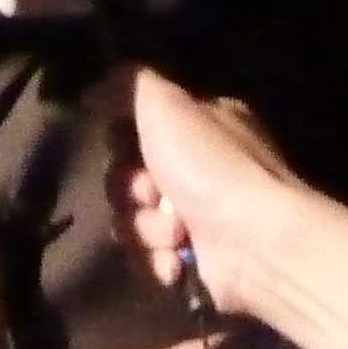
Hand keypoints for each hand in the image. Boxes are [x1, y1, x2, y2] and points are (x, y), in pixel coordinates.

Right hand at [116, 72, 304, 326]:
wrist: (256, 243)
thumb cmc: (212, 167)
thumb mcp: (167, 106)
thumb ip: (127, 86)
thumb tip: (92, 89)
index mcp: (200, 125)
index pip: (135, 130)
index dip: (122, 145)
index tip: (128, 152)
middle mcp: (201, 167)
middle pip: (128, 181)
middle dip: (133, 194)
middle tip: (154, 198)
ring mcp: (199, 217)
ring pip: (134, 222)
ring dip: (148, 231)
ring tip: (177, 236)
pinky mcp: (195, 261)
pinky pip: (150, 259)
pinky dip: (160, 261)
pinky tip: (180, 262)